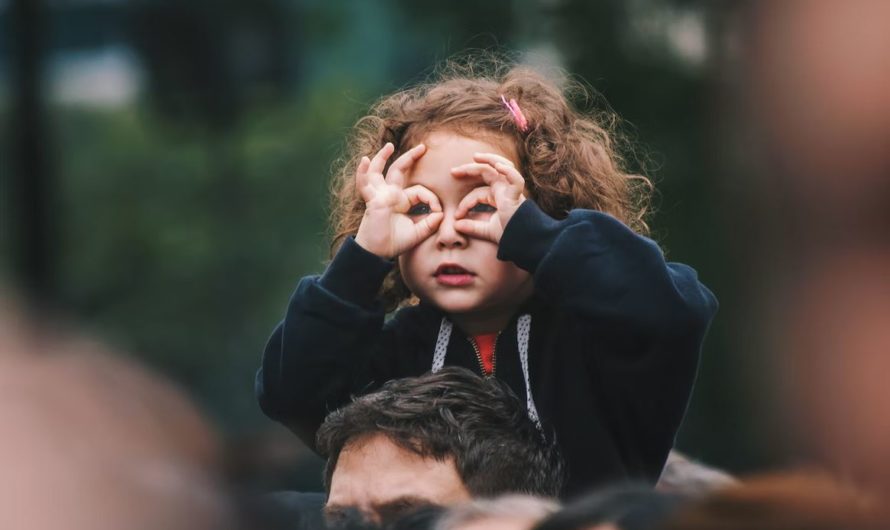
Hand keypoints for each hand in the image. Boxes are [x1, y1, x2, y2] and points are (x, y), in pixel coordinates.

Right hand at [354, 142, 443, 258]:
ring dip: (382, 157)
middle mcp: (390, 195)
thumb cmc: (394, 243)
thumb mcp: (418, 233)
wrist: (377, 253)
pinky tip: (364, 161)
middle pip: (399, 171)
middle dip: (410, 158)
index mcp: (401, 201)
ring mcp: (379, 196)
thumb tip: (440, 213)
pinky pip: (365, 184)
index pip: (419, 191)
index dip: (432, 199)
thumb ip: (430, 223)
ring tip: (389, 146)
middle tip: (423, 147)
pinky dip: (363, 172)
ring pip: (379, 172)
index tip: (439, 212)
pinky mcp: (372, 200)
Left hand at [451, 152, 525, 242]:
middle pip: (487, 172)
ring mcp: (512, 190)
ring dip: (489, 159)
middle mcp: (505, 190)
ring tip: (475, 157)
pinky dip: (508, 171)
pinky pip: (515, 179)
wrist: (524, 242)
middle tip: (453, 171)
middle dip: (470, 169)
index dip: (465, 203)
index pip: (477, 193)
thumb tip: (455, 225)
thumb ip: (472, 227)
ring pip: (501, 167)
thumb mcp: (487, 230)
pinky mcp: (517, 195)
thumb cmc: (510, 235)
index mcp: (498, 196)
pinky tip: (498, 166)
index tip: (456, 216)